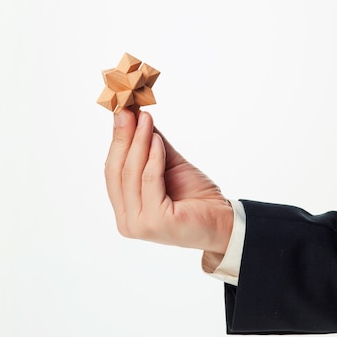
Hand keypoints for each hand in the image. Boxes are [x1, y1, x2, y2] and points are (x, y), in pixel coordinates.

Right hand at [104, 109, 232, 253]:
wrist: (223, 220)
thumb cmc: (195, 195)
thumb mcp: (167, 165)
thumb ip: (149, 146)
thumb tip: (134, 116)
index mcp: (125, 211)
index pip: (112, 172)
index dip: (116, 141)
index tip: (122, 113)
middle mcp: (127, 222)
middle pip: (117, 172)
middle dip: (124, 138)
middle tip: (129, 112)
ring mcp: (139, 224)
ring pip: (132, 174)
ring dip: (139, 143)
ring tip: (146, 120)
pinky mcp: (156, 222)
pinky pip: (150, 180)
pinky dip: (153, 157)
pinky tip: (158, 140)